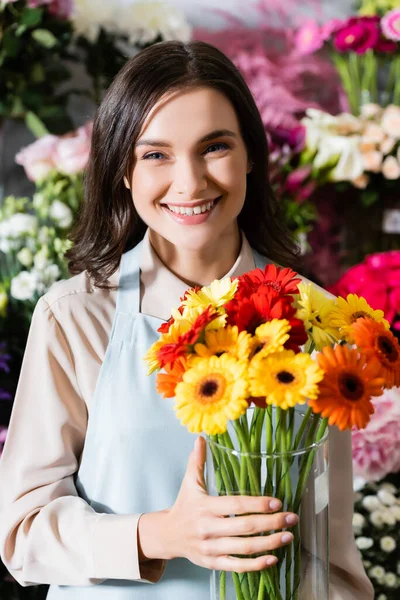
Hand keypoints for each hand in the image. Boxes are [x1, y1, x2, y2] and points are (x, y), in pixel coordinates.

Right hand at [161, 436, 297, 572]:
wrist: (167, 535)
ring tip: (288, 536)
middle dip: (271, 523)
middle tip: (291, 518)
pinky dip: (256, 565)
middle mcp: (208, 529)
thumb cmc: (184, 507)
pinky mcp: (213, 563)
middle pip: (245, 527)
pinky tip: (273, 558)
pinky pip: (237, 566)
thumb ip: (197, 461)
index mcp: (205, 507)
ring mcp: (211, 548)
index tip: (277, 502)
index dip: (257, 504)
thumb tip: (200, 438)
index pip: (235, 505)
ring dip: (269, 543)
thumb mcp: (189, 483)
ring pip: (244, 548)